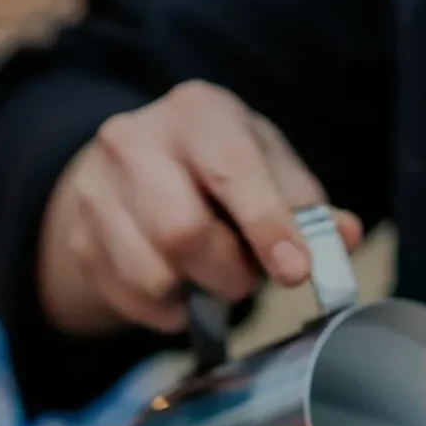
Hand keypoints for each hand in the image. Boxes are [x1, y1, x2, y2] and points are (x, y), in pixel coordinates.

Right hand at [39, 80, 362, 333]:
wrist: (137, 173)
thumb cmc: (224, 174)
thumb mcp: (271, 173)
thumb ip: (309, 208)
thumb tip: (346, 235)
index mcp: (199, 113)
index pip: (233, 171)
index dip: (268, 226)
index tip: (296, 272)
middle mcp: (136, 140)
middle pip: (182, 230)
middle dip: (229, 271)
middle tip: (247, 277)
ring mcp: (97, 188)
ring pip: (153, 272)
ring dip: (198, 293)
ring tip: (213, 277)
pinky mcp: (80, 236)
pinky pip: (131, 297)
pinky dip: (168, 311)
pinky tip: (182, 292)